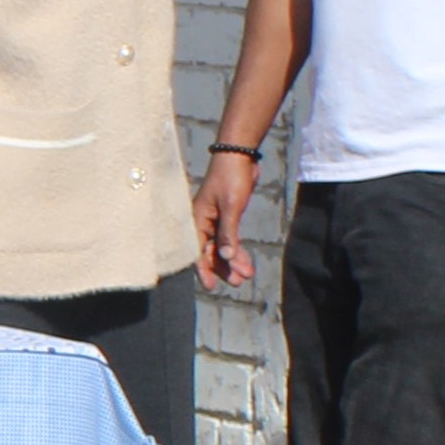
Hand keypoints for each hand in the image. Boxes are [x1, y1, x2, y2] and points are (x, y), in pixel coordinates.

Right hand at [193, 150, 257, 289]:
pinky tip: (246, 260)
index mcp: (197, 219)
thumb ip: (228, 234)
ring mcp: (215, 220)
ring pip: (222, 248)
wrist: (239, 158)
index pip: (197, 251)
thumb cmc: (231, 179)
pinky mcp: (226, 217)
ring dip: (233, 261)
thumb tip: (227, 258)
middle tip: (239, 282)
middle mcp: (203, 222)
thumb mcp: (231, 207)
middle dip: (224, 268)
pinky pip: (230, 239)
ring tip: (247, 274)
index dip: (204, 270)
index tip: (212, 286)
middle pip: (210, 252)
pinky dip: (237, 250)